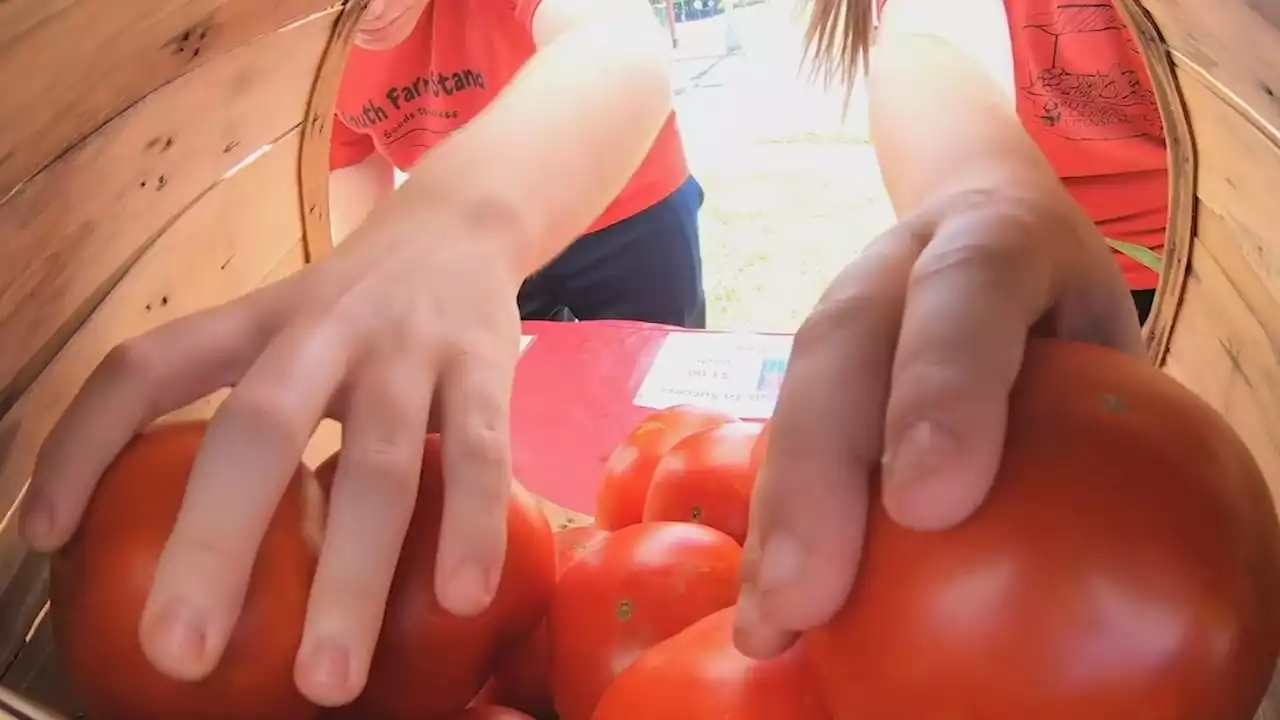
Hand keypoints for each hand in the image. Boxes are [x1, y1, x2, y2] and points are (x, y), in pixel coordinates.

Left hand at [20, 210, 525, 705]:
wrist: (462, 228)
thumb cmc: (355, 308)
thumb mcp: (280, 328)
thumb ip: (237, 404)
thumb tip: (177, 538)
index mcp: (252, 320)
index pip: (145, 366)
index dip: (82, 445)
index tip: (45, 538)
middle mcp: (321, 328)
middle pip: (258, 427)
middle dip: (218, 545)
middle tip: (181, 655)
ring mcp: (408, 348)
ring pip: (378, 463)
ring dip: (352, 574)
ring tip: (327, 680)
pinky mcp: (485, 365)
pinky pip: (477, 454)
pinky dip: (469, 527)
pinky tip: (460, 599)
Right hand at [733, 188, 1144, 656]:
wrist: (983, 218)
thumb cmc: (1063, 304)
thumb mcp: (1106, 331)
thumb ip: (1115, 414)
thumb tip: (1145, 583)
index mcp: (995, 237)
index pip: (968, 290)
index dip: (942, 385)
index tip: (928, 505)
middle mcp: (898, 266)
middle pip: (842, 349)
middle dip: (817, 473)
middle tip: (809, 597)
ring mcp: (840, 310)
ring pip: (794, 398)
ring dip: (775, 518)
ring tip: (770, 625)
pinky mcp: (812, 368)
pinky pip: (785, 444)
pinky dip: (774, 530)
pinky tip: (771, 615)